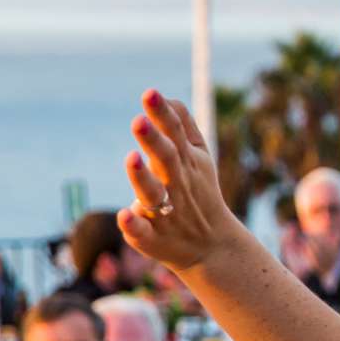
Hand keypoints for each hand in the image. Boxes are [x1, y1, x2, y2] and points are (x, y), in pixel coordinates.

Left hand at [120, 90, 238, 273]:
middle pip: (166, 159)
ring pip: (153, 193)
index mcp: (186, 163)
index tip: (150, 93)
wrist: (214, 247)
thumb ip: (184, 127)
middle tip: (138, 121)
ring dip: (142, 177)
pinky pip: (142, 231)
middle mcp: (176, 185)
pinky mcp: (152, 238)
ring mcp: (166, 212)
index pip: (175, 134)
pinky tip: (125, 214)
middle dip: (153, 140)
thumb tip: (168, 97)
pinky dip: (133, 224)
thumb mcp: (200, 159)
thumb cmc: (200, 195)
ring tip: (131, 157)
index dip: (162, 114)